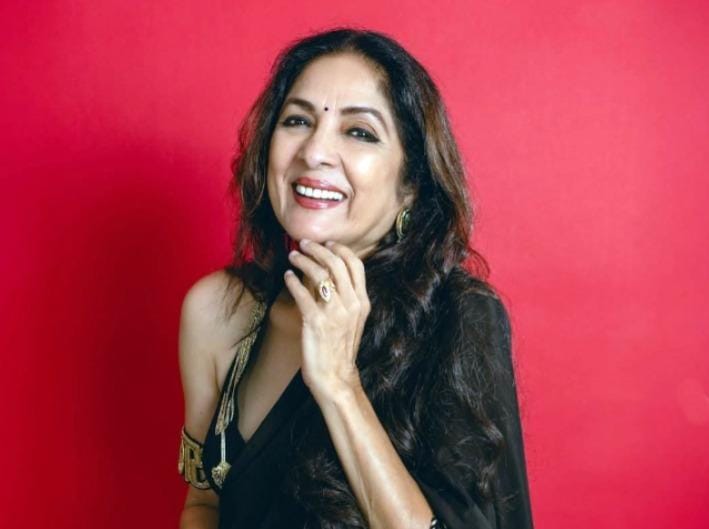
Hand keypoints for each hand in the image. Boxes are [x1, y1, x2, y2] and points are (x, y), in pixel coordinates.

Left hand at [284, 239, 370, 401]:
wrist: (335, 377)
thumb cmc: (339, 348)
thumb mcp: (351, 320)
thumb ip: (344, 298)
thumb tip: (327, 273)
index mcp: (362, 302)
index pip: (355, 265)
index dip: (340, 249)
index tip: (326, 243)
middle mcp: (352, 304)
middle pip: (337, 264)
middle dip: (318, 249)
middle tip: (304, 243)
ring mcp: (335, 313)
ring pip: (320, 274)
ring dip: (304, 261)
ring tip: (293, 256)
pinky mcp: (316, 322)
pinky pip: (302, 294)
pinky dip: (293, 281)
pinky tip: (287, 276)